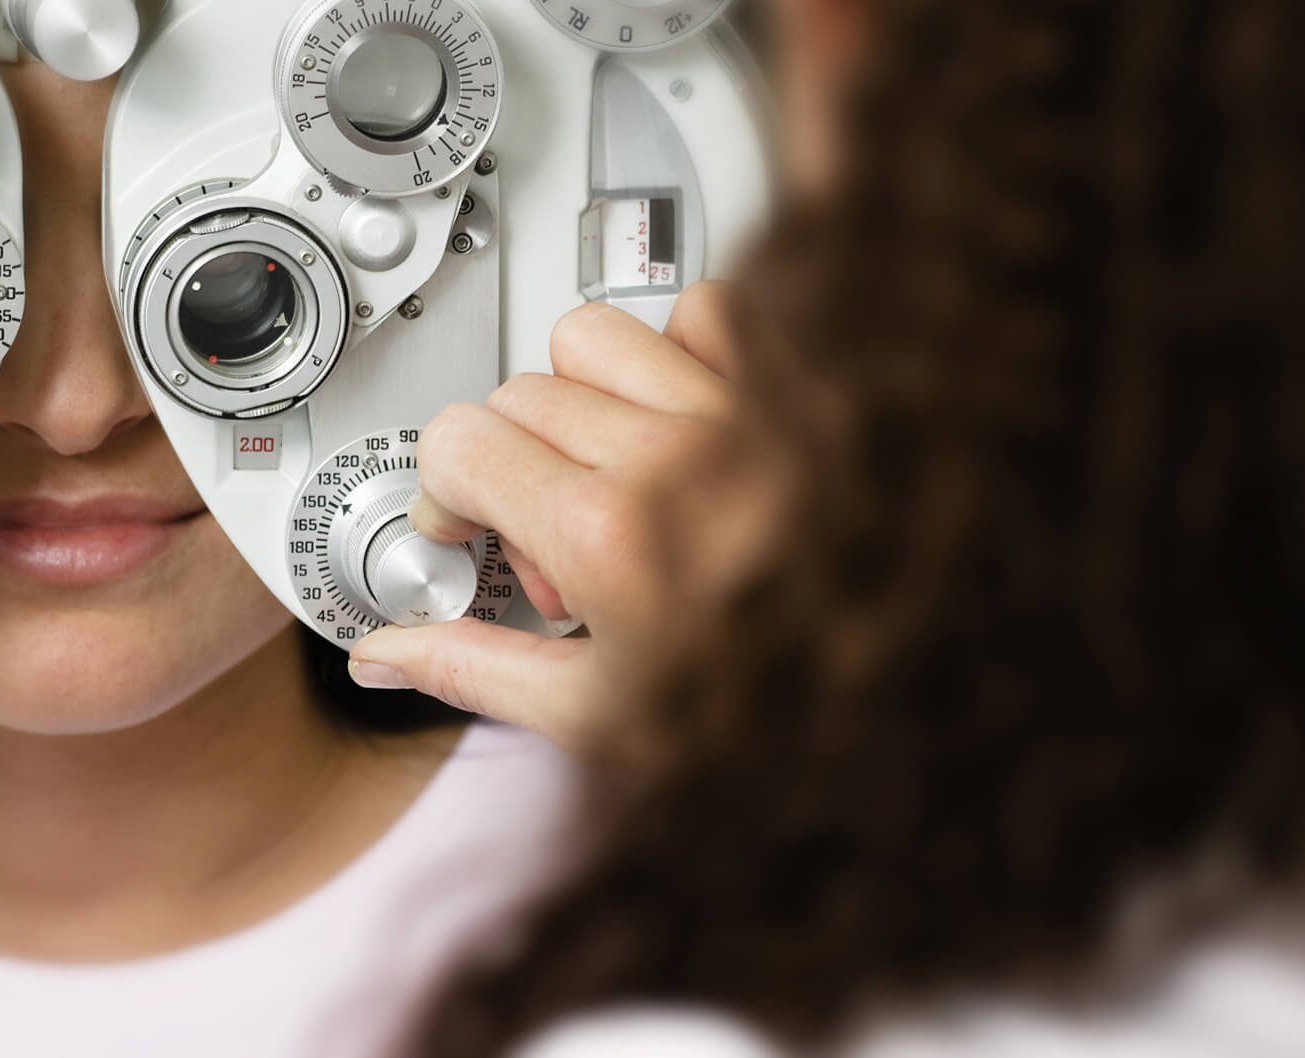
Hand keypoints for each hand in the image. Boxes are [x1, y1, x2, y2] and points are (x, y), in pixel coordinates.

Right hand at [347, 283, 763, 754]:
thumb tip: (384, 656)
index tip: (463, 525)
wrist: (919, 690)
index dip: (444, 493)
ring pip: (592, 336)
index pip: (459, 442)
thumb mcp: (600, 716)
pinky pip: (703, 311)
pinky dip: (679, 353)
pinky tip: (685, 425)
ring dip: (584, 396)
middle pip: (517, 395)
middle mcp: (673, 454)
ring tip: (619, 469)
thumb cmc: (776, 714)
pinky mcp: (795, 386)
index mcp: (611, 534)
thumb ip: (474, 670)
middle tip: (560, 540)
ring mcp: (739, 410)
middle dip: (515, 466)